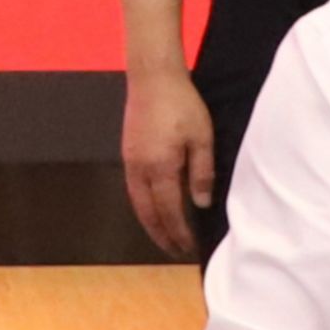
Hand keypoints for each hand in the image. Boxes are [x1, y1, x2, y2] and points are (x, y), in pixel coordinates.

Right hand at [120, 68, 217, 256]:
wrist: (153, 78)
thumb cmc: (182, 105)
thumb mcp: (202, 138)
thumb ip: (202, 173)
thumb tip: (201, 204)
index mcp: (161, 168)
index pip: (170, 212)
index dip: (179, 233)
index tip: (189, 248)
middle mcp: (140, 170)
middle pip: (148, 214)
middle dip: (162, 235)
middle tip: (175, 251)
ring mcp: (130, 162)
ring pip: (136, 203)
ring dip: (150, 223)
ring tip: (163, 236)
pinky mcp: (127, 153)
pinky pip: (132, 190)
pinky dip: (142, 206)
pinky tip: (151, 208)